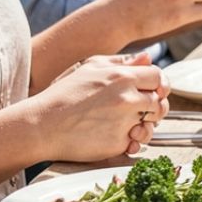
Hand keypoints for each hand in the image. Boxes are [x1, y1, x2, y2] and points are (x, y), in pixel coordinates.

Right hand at [40, 52, 169, 158]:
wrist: (40, 125)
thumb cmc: (63, 95)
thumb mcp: (90, 68)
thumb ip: (122, 62)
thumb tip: (148, 58)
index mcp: (122, 76)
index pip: (158, 77)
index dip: (158, 84)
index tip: (152, 90)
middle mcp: (127, 98)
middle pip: (160, 102)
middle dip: (154, 107)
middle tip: (140, 110)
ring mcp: (124, 122)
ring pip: (152, 125)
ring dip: (145, 125)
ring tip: (129, 124)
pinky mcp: (118, 143)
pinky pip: (135, 143)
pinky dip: (129, 142)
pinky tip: (115, 136)